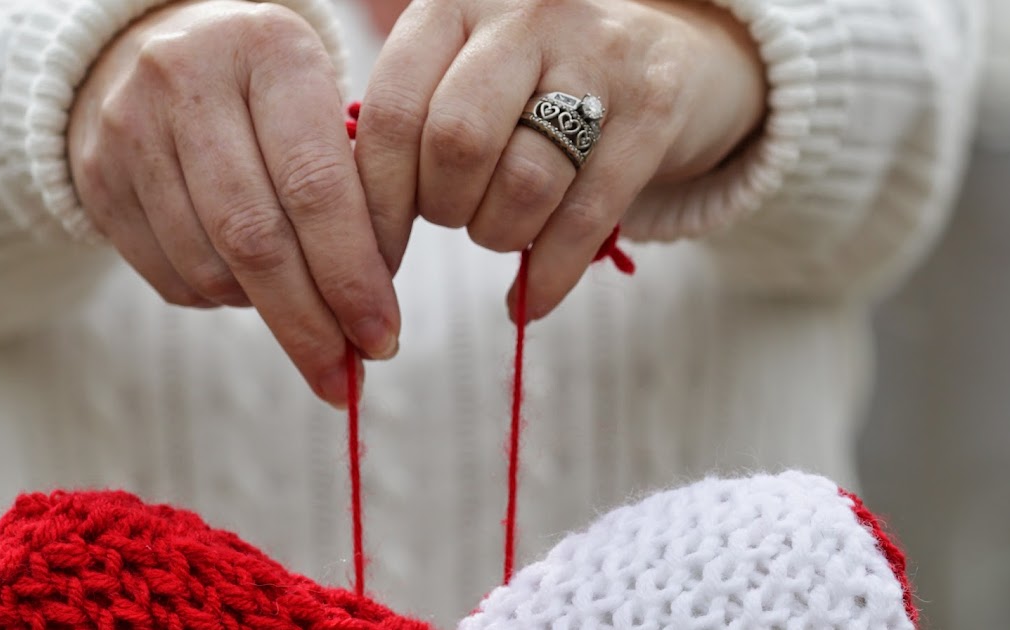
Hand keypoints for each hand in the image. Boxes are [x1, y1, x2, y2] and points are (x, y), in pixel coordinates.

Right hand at [69, 0, 399, 406]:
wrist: (148, 50)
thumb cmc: (265, 90)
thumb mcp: (319, 100)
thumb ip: (355, 184)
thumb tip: (372, 307)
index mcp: (269, 50)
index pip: (316, 186)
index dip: (352, 276)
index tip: (382, 335)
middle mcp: (189, 79)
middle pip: (256, 238)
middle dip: (309, 321)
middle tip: (344, 373)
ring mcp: (131, 128)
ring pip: (209, 266)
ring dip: (265, 312)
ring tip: (300, 315)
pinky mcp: (96, 176)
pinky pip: (170, 276)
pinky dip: (220, 301)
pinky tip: (246, 286)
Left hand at [356, 0, 765, 321]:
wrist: (666, 54)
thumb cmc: (533, 85)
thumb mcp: (462, 75)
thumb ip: (407, 124)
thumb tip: (344, 226)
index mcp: (454, 6)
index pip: (393, 112)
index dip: (377, 201)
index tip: (369, 256)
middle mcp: (524, 16)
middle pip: (456, 144)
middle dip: (444, 209)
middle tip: (454, 217)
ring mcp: (598, 54)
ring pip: (524, 182)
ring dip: (498, 235)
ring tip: (500, 231)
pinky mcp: (654, 105)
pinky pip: (587, 216)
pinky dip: (549, 276)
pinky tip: (531, 298)